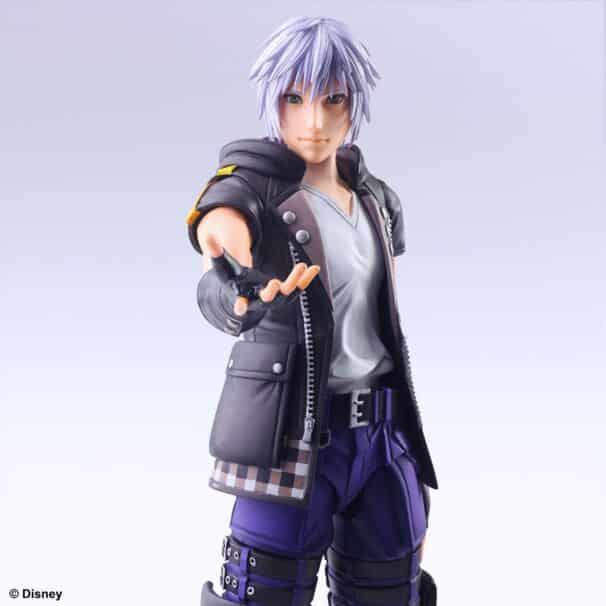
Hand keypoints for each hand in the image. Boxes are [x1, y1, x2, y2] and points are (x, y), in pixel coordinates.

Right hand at [204, 234, 319, 315]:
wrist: (245, 291)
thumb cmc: (232, 279)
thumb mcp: (222, 266)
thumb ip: (216, 253)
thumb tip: (207, 238)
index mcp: (242, 296)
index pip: (240, 303)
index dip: (240, 305)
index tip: (239, 308)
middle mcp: (259, 301)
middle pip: (267, 299)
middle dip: (271, 292)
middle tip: (274, 283)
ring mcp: (274, 298)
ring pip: (287, 293)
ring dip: (295, 281)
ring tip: (301, 266)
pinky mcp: (285, 292)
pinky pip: (299, 287)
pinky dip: (306, 279)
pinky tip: (314, 268)